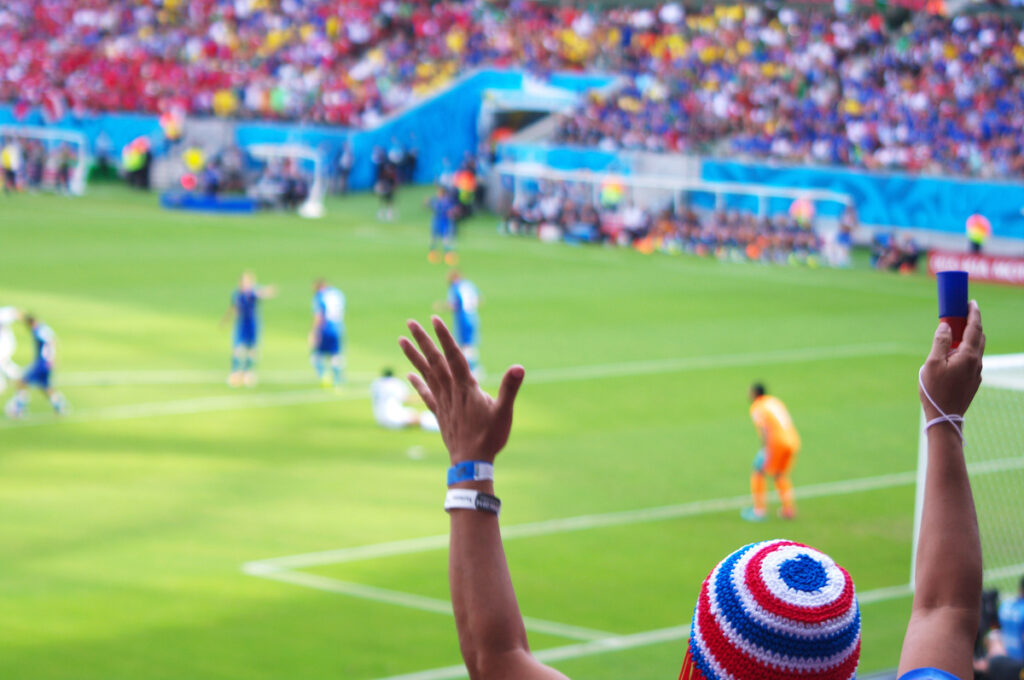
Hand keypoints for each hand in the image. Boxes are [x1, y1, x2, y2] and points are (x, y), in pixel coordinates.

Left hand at [400, 316, 523, 463]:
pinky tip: (408, 375)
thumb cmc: (490, 437)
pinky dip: (417, 383)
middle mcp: (450, 391)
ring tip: (400, 341)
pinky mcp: (439, 413)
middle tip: (410, 323)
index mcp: (466, 387)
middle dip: (423, 340)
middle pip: (434, 360)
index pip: (453, 356)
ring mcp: (442, 402)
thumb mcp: (504, 411)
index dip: (444, 337)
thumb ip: (510, 388)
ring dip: (413, 356)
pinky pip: (426, 394)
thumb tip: (519, 367)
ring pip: (426, 373)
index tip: (434, 320)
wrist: (471, 463)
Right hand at [920, 300, 984, 420]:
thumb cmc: (936, 390)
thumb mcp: (932, 363)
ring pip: (976, 349)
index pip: (974, 328)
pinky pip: (972, 360)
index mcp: (968, 355)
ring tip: (955, 334)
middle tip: (962, 314)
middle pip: (979, 337)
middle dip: (973, 323)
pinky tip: (953, 356)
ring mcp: (977, 372)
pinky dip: (966, 351)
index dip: (973, 313)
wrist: (946, 417)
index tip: (971, 302)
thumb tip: (945, 326)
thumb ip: (940, 343)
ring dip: (969, 338)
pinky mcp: (973, 381)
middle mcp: (977, 362)